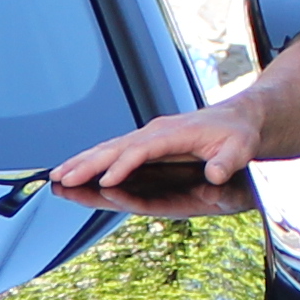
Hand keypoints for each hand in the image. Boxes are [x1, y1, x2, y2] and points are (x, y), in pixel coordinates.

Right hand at [48, 103, 262, 196]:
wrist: (239, 119)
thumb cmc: (238, 133)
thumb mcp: (241, 147)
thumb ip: (228, 160)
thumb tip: (216, 173)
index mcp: (174, 133)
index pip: (141, 149)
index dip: (122, 165)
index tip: (105, 180)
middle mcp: (155, 133)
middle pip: (114, 147)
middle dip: (87, 164)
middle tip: (63, 178)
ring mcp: (148, 137)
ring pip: (108, 148)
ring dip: (82, 162)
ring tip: (58, 176)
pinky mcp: (146, 144)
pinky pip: (114, 152)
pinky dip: (93, 161)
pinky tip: (77, 170)